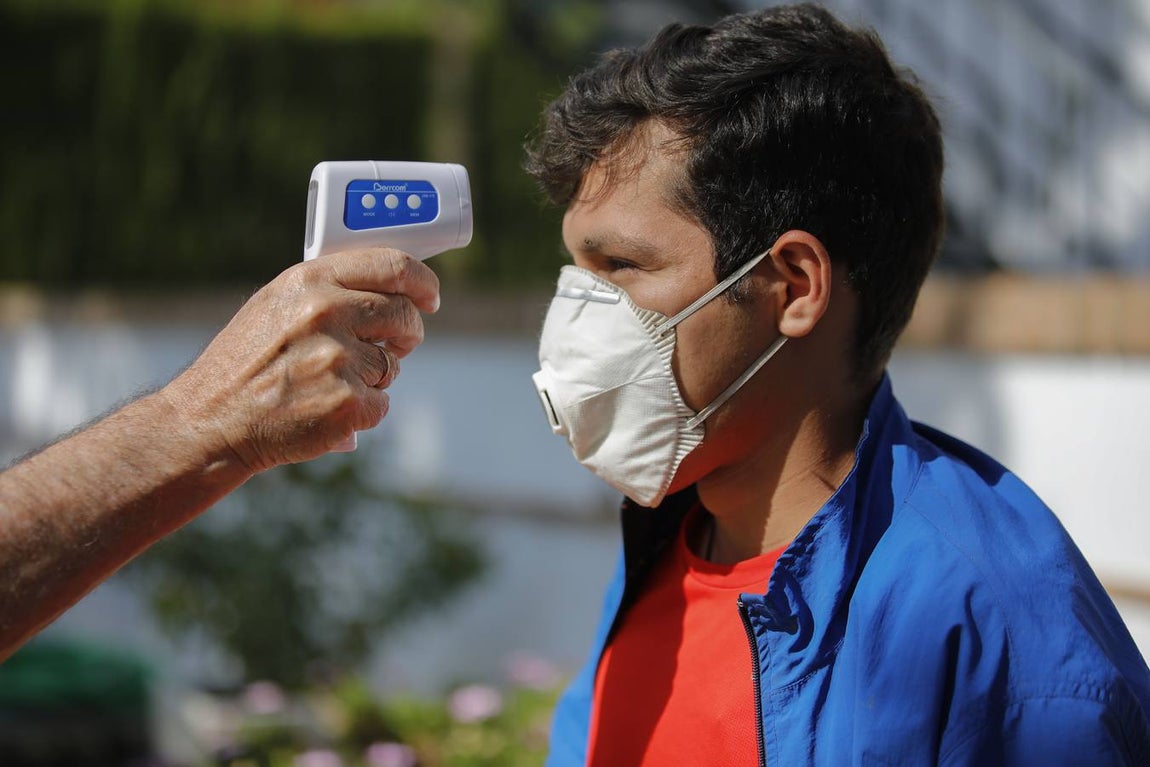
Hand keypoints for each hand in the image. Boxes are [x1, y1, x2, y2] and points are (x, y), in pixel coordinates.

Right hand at [160, 247, 439, 472]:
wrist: (210, 420)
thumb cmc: (246, 362)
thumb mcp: (277, 305)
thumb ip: (329, 290)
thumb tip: (393, 287)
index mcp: (310, 279)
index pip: (393, 266)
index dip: (422, 281)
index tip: (430, 295)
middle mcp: (326, 312)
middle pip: (404, 316)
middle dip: (406, 333)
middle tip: (396, 344)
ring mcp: (338, 359)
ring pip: (391, 365)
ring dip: (373, 377)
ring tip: (327, 382)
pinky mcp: (346, 403)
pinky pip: (381, 404)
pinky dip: (362, 411)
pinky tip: (325, 409)